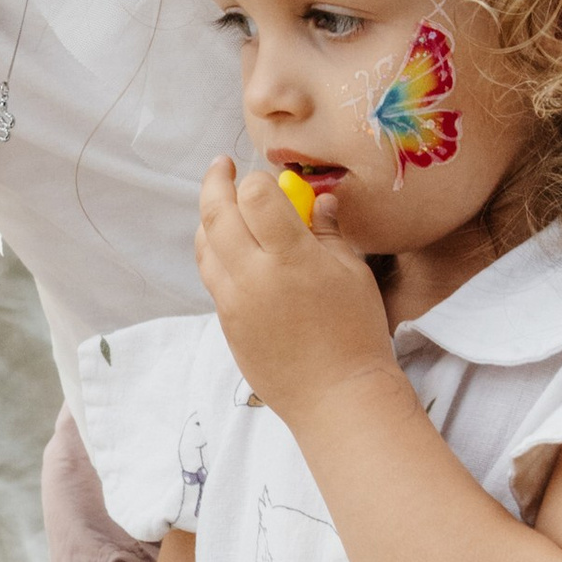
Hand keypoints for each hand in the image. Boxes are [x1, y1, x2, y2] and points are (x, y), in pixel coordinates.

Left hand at [193, 159, 392, 423]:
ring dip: (208, 217)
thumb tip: (317, 200)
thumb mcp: (352, 274)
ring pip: (205, 245)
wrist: (336, 396)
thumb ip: (327, 232)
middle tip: (220, 165)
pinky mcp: (226, 323)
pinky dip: (212, 250)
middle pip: (217, 214)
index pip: (256, 197)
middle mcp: (254, 277)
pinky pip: (210, 275)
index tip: (268, 179)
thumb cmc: (356, 333)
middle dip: (215, 182)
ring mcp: (234, 301)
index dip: (258, 181)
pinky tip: (225, 243)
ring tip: (220, 202)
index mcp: (291, 258)